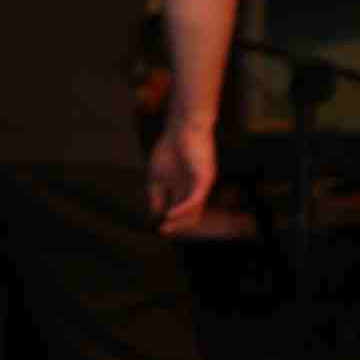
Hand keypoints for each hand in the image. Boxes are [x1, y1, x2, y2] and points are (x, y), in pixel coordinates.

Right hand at [148, 121, 215, 235]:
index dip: (170, 221)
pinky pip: (194, 200)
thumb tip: (154, 215)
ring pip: (194, 210)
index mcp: (184, 188)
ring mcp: (201, 185)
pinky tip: (168, 215)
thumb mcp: (156, 177)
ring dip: (180, 221)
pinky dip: (182, 210)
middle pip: (189, 214)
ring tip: (166, 226)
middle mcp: (195, 189)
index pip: (180, 210)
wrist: (183, 127)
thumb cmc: (170, 148)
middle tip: (163, 231)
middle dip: (177, 225)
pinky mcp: (204, 179)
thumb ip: (155, 196)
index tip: (158, 228)